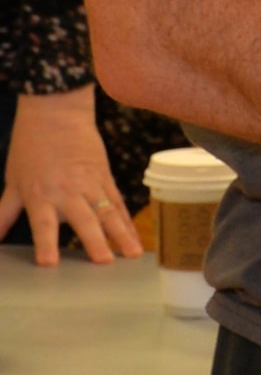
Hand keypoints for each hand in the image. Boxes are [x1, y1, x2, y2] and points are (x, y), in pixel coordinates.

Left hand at [0, 85, 143, 265]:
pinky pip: (117, 202)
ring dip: (121, 234)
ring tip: (132, 253)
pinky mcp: (105, 176)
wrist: (58, 112)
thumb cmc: (30, 147)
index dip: (45, 243)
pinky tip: (134, 235)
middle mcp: (68, 191)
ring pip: (109, 212)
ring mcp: (91, 183)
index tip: (49, 263)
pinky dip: (127, 220)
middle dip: (95, 241)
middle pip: (84, 219)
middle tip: (105, 262)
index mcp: (41, 194)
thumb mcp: (12, 181)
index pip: (42, 223)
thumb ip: (3, 213)